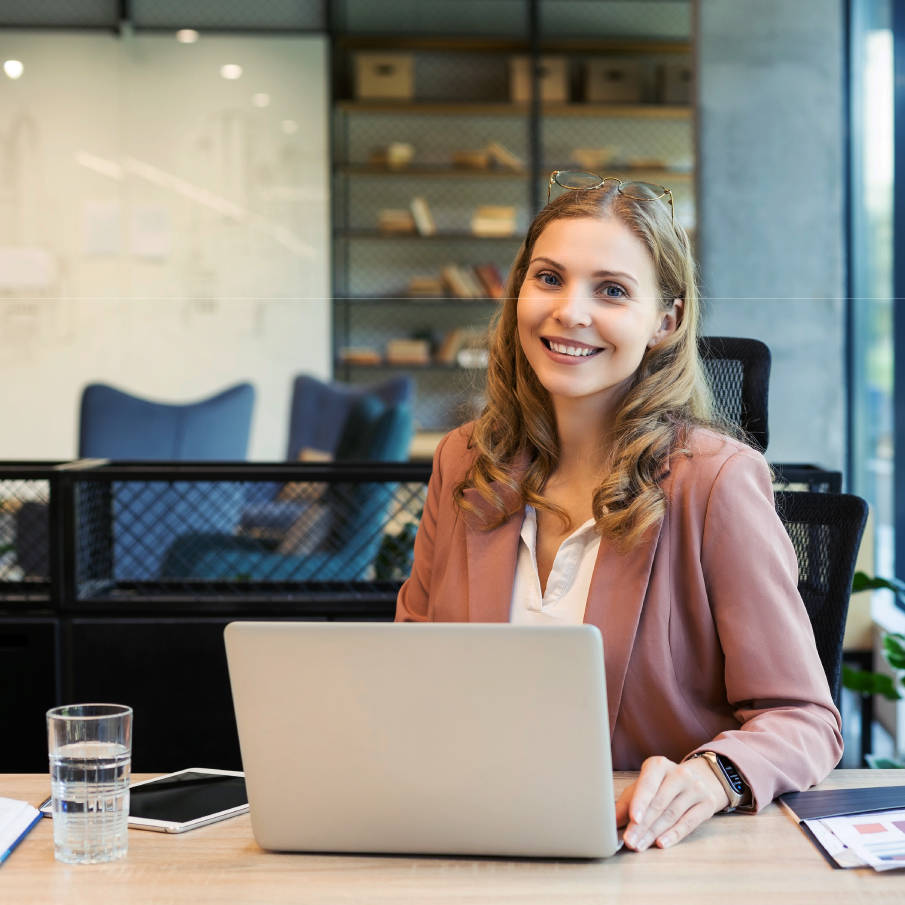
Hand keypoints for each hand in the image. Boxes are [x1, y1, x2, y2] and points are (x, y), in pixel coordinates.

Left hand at [615, 755, 729, 850]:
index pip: (648, 784)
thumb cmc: (663, 785)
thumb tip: (609, 821)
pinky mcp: (707, 804)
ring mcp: (695, 788)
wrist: (700, 779)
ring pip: (672, 815)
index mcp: (659, 765)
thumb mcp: (644, 787)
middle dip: (642, 825)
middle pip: (659, 803)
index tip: (633, 818)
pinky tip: (661, 843)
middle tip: (629, 841)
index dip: (640, 802)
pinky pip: (689, 823)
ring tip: (640, 845)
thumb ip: (627, 803)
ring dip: (654, 833)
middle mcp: (679, 774)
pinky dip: (674, 835)